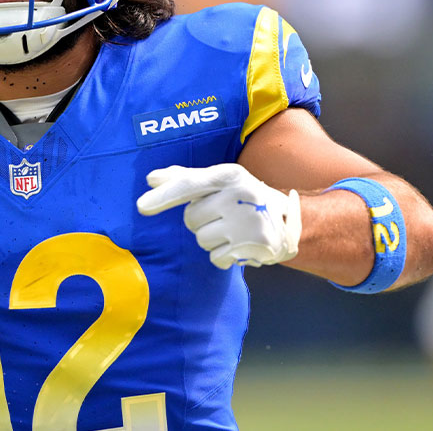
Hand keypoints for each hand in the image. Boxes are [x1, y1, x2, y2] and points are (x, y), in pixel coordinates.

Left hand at [136, 163, 299, 268]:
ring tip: (232, 230)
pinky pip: (216, 258)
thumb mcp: (220, 181)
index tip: (141, 206)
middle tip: (222, 216)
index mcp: (230, 174)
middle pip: (191, 218)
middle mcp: (241, 195)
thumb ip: (185, 178)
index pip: (190, 185)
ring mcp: (249, 222)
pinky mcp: (257, 246)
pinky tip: (240, 245)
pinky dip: (224, 256)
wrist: (290, 221)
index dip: (164, 196)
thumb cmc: (243, 197)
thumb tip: (151, 179)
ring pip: (202, 240)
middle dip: (200, 221)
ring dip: (211, 239)